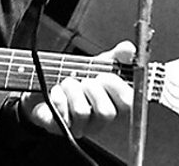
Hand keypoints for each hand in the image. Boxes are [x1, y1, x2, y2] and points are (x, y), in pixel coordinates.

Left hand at [17, 40, 135, 137]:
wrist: (49, 87)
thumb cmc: (79, 80)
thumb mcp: (99, 64)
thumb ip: (116, 56)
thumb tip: (128, 49)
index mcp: (115, 106)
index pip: (128, 103)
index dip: (116, 86)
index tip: (103, 74)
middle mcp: (100, 122)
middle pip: (106, 112)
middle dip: (92, 88)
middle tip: (84, 79)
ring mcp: (81, 127)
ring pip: (82, 112)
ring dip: (72, 89)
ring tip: (67, 83)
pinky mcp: (60, 128)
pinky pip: (61, 117)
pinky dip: (58, 98)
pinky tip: (56, 91)